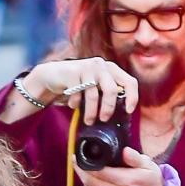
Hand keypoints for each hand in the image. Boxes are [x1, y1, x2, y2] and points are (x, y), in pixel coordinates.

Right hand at [22, 57, 138, 123]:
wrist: (52, 75)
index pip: (129, 81)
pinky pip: (78, 93)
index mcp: (111, 69)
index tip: (129, 111)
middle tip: (104, 119)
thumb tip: (120, 113)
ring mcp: (86, 67)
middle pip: (112, 89)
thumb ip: (107, 93)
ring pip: (94, 94)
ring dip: (91, 111)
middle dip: (108, 108)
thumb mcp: (96, 87)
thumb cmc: (78, 85)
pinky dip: (75, 103)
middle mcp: (101, 65)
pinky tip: (73, 105)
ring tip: (88, 121)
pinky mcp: (72, 72)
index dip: (132, 97)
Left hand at [73, 147, 162, 185]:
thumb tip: (125, 151)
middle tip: (75, 160)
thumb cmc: (152, 182)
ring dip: (83, 178)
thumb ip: (135, 158)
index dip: (86, 164)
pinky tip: (88, 178)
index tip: (78, 155)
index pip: (99, 172)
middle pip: (91, 181)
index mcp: (127, 181)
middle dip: (80, 170)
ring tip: (79, 167)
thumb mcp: (149, 166)